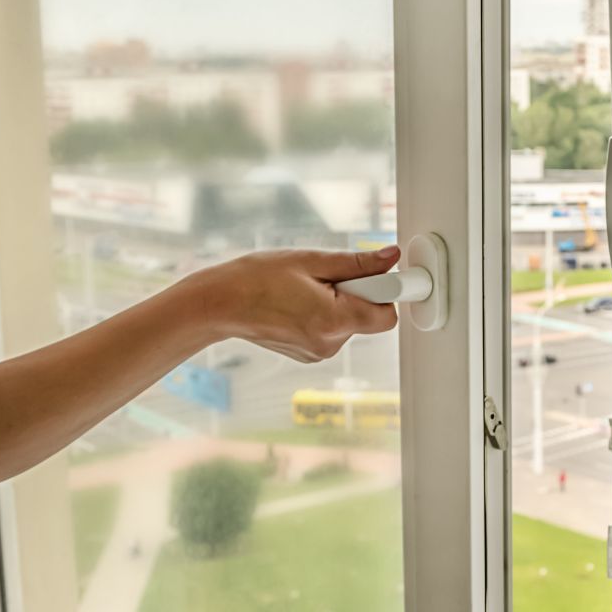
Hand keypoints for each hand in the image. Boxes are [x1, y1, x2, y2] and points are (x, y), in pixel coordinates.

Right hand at [181, 246, 400, 361]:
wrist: (220, 304)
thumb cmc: (257, 278)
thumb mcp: (310, 260)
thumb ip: (356, 262)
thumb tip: (391, 257)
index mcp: (333, 320)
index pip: (388, 315)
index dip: (386, 291)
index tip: (382, 276)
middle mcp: (330, 343)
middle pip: (369, 316)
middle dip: (358, 293)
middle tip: (326, 278)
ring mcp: (319, 352)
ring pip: (351, 322)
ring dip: (339, 302)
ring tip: (304, 290)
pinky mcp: (310, 353)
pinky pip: (334, 329)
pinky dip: (325, 313)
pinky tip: (298, 303)